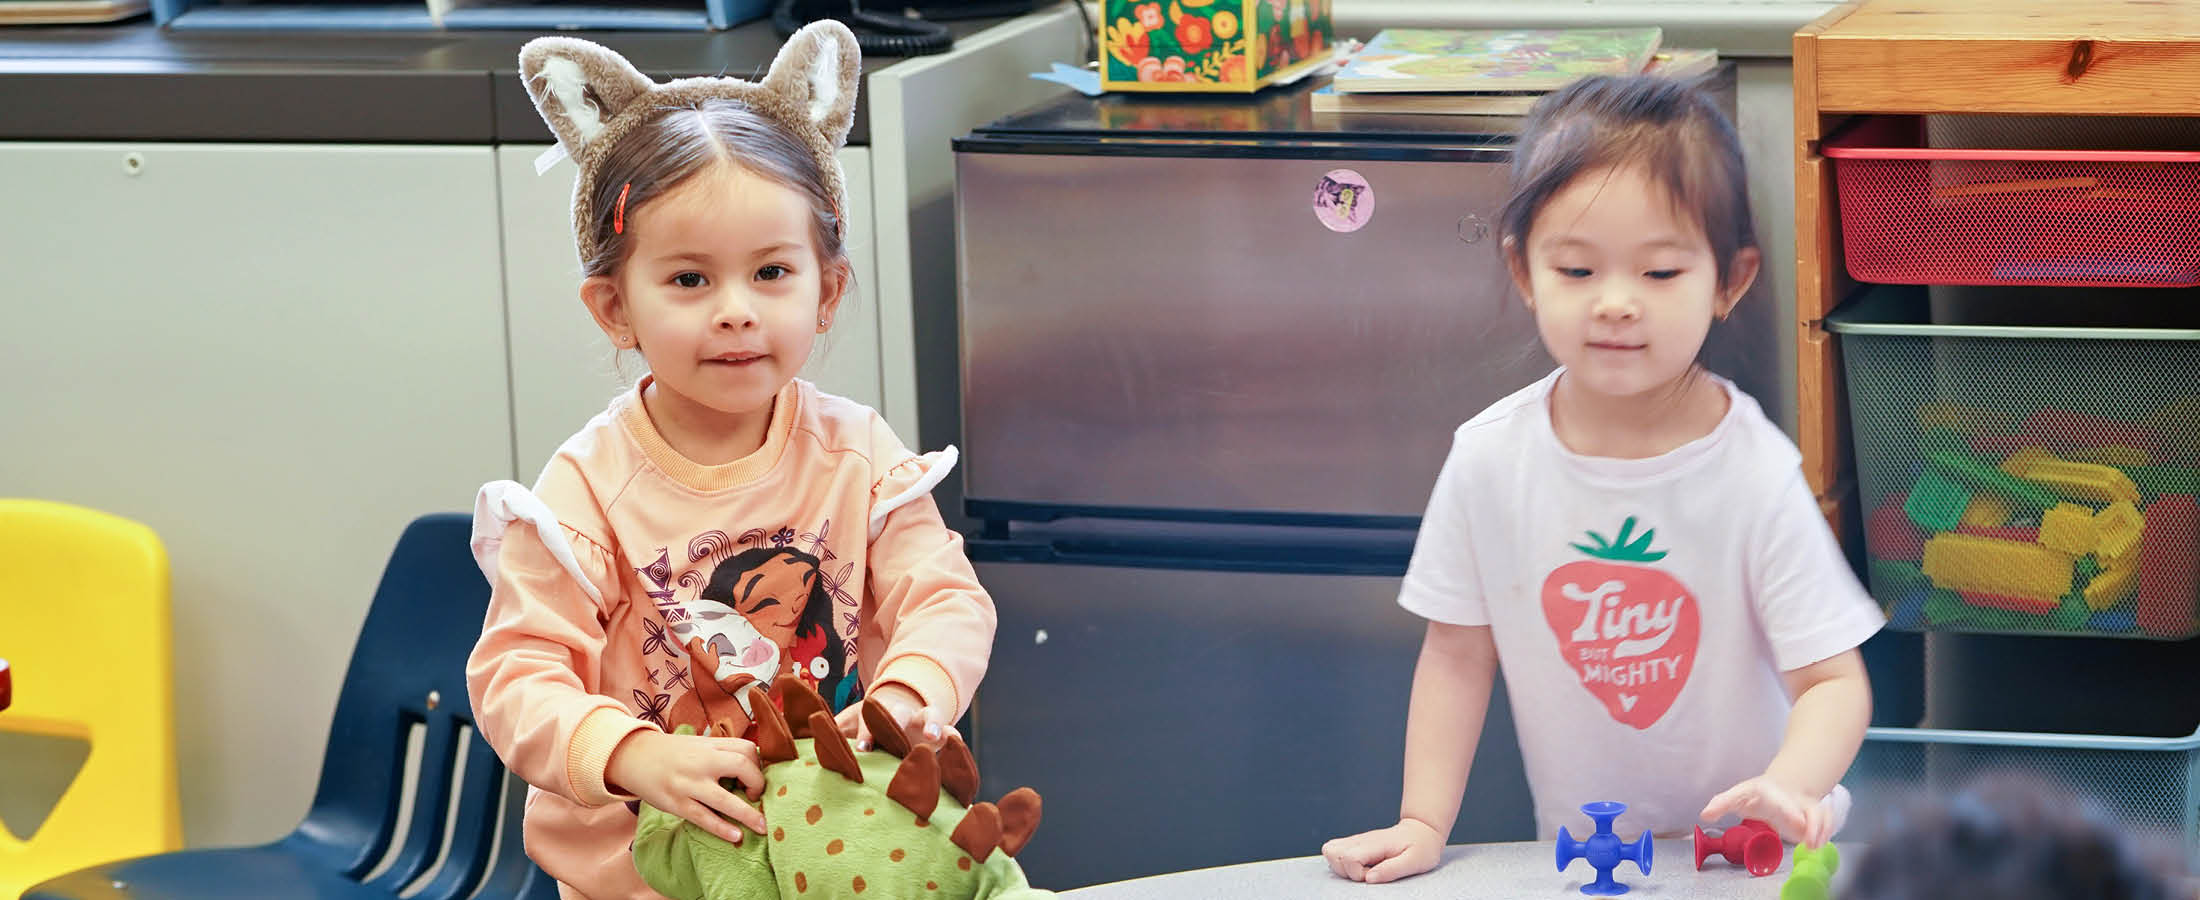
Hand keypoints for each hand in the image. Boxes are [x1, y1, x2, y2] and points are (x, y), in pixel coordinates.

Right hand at [606, 728, 766, 844]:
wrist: (634, 756)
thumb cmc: (673, 753)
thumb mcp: (698, 745)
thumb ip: (721, 754)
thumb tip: (752, 770)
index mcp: (710, 745)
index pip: (746, 749)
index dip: (757, 765)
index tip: (754, 777)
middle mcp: (701, 762)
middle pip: (741, 766)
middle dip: (758, 783)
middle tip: (757, 796)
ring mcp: (688, 784)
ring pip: (724, 799)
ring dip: (748, 815)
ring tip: (762, 827)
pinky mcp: (676, 803)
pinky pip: (703, 818)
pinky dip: (721, 828)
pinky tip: (736, 837)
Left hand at [846, 682, 957, 751]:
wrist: (902, 704)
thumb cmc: (870, 724)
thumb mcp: (852, 722)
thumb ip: (835, 731)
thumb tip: (802, 738)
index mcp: (876, 713)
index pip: (870, 721)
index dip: (867, 733)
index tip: (862, 749)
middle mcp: (900, 714)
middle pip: (899, 714)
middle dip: (898, 722)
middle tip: (897, 729)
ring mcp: (922, 722)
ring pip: (929, 716)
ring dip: (932, 724)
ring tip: (934, 735)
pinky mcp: (941, 735)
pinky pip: (951, 733)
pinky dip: (955, 737)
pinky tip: (956, 742)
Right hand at [1321, 818, 1443, 883]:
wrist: (1421, 831)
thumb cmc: (1421, 847)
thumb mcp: (1414, 862)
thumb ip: (1391, 870)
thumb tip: (1369, 879)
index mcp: (1375, 844)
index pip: (1348, 857)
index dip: (1358, 873)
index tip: (1374, 874)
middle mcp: (1361, 839)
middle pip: (1332, 853)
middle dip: (1347, 871)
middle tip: (1369, 872)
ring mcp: (1356, 840)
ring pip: (1329, 850)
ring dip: (1342, 866)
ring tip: (1364, 869)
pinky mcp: (1355, 843)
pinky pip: (1334, 850)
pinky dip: (1342, 862)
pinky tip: (1361, 865)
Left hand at [1701, 775, 1832, 847]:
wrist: (1782, 786)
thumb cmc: (1757, 794)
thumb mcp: (1737, 795)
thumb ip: (1722, 803)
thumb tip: (1705, 814)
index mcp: (1770, 792)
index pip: (1780, 800)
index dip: (1789, 810)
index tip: (1796, 821)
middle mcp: (1792, 798)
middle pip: (1806, 808)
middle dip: (1812, 822)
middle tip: (1810, 838)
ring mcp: (1806, 806)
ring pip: (1821, 815)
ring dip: (1821, 830)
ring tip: (1814, 845)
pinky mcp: (1815, 816)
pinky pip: (1827, 822)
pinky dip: (1826, 832)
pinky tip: (1819, 844)